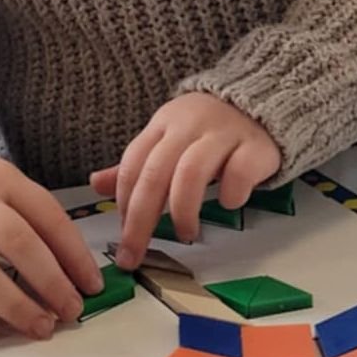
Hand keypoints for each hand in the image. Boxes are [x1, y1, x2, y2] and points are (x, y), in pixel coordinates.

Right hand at [0, 151, 103, 339]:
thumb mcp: (4, 185)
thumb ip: (35, 219)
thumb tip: (76, 273)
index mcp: (0, 180)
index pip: (47, 217)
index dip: (75, 255)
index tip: (93, 286)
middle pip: (16, 243)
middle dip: (51, 282)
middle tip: (72, 311)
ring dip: (15, 306)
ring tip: (41, 327)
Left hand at [90, 93, 280, 270]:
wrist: (260, 102)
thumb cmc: (208, 129)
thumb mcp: (168, 139)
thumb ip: (137, 166)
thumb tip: (96, 184)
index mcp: (164, 123)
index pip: (133, 164)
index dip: (124, 203)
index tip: (123, 236)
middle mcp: (189, 125)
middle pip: (156, 173)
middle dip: (140, 220)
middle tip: (135, 253)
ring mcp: (223, 133)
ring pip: (192, 172)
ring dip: (183, 211)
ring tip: (186, 234)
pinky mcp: (254, 146)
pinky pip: (238, 173)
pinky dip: (230, 194)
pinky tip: (228, 203)